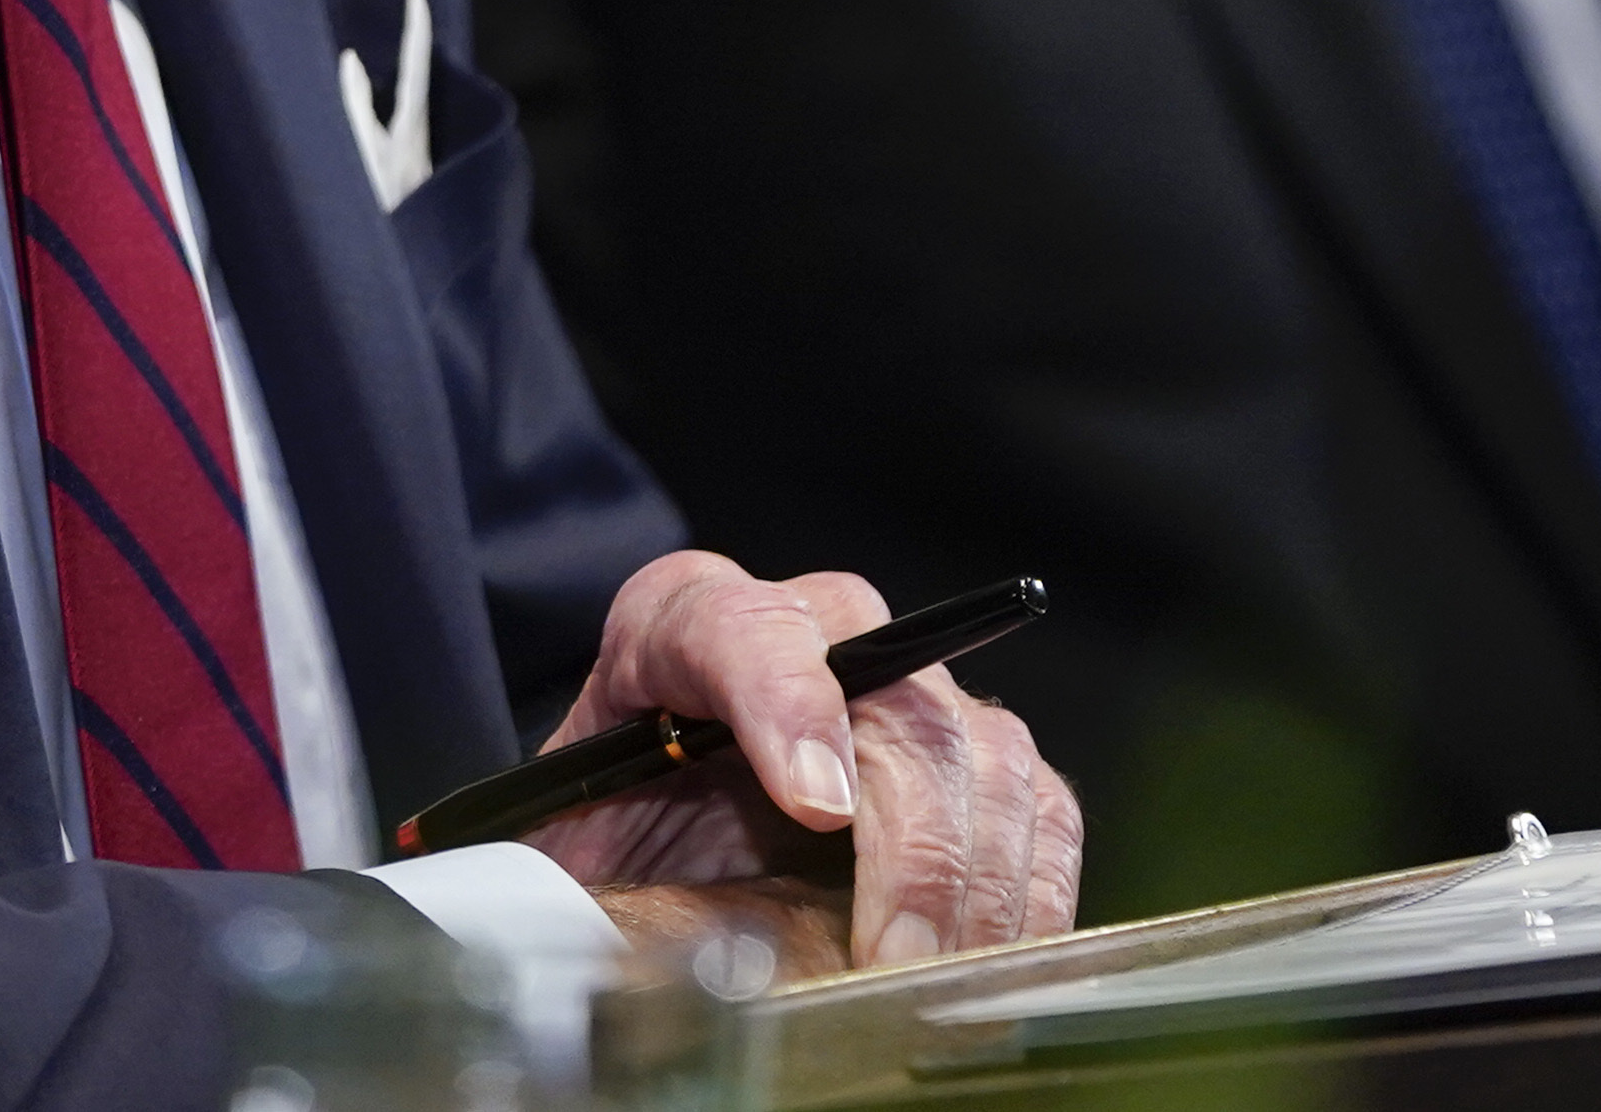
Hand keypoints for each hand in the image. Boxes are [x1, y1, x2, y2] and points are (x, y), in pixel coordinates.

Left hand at [519, 552, 1079, 973]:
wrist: (636, 843)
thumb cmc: (598, 841)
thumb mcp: (564, 850)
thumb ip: (599, 873)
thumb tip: (651, 961)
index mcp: (678, 622)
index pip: (740, 626)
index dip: (788, 703)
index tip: (815, 806)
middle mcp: (805, 627)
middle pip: (894, 695)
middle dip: (909, 834)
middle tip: (892, 954)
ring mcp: (899, 686)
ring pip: (982, 746)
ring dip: (976, 876)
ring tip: (935, 979)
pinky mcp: (967, 755)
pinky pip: (1036, 803)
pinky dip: (1028, 886)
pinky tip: (992, 959)